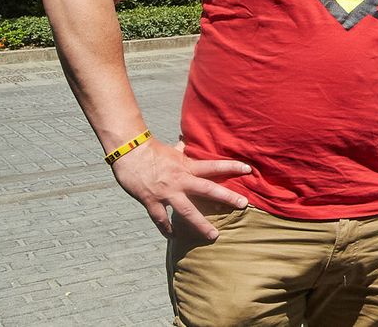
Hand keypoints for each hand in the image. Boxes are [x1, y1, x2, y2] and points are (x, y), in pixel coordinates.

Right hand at [109, 137, 250, 239]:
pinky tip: (173, 237)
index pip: (214, 166)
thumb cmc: (152, 150)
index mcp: (187, 166)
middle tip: (243, 205)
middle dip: (226, 197)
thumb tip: (188, 141)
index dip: (232, 167)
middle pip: (208, 189)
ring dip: (201, 224)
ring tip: (215, 235)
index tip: (249, 170)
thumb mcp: (173, 150)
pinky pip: (161, 219)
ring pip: (187, 211)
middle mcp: (180, 180)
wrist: (129, 152)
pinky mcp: (151, 201)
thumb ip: (183, 150)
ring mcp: (166, 192)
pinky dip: (167, 230)